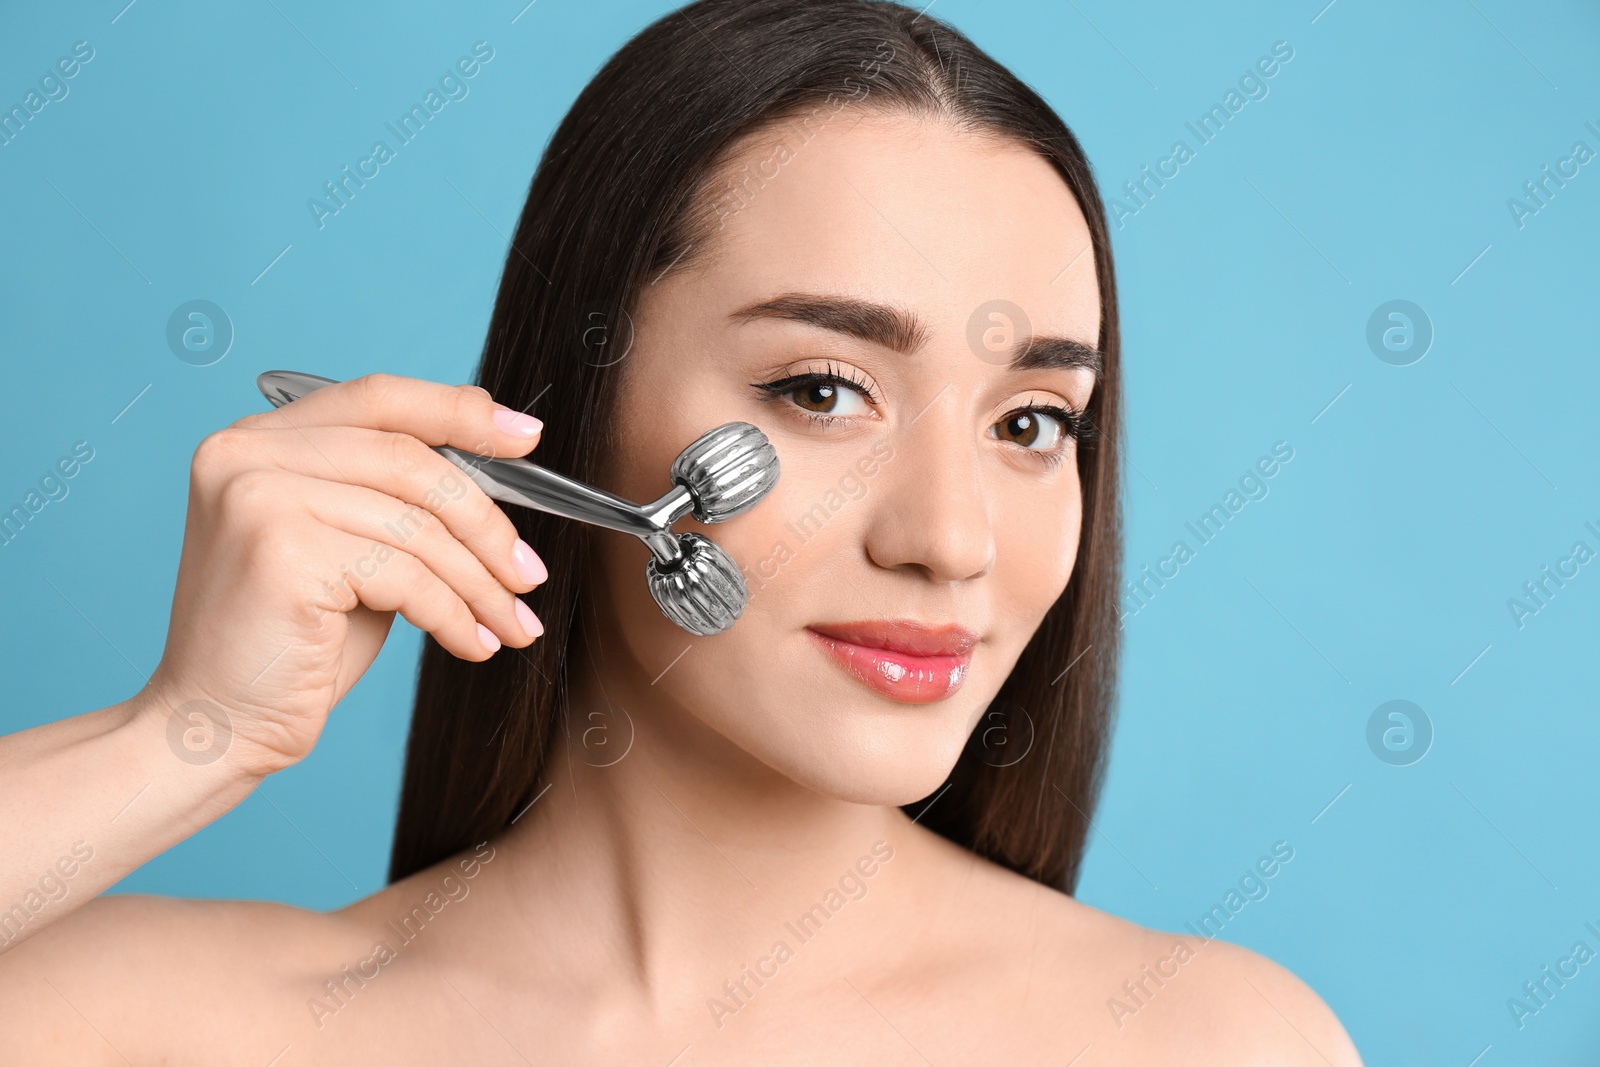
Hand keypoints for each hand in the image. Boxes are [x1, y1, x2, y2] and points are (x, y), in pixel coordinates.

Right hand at [139, 373, 547, 778]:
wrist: (216, 726)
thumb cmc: (291, 644)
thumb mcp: (350, 549)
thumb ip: (396, 499)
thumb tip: (498, 469)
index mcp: (259, 439)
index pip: (379, 399)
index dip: (460, 412)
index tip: (526, 437)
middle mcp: (247, 453)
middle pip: (410, 461)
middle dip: (487, 522)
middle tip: (530, 573)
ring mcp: (258, 497)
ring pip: (416, 525)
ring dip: (481, 582)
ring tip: (512, 623)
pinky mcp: (280, 552)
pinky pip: (405, 575)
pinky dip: (453, 614)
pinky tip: (472, 644)